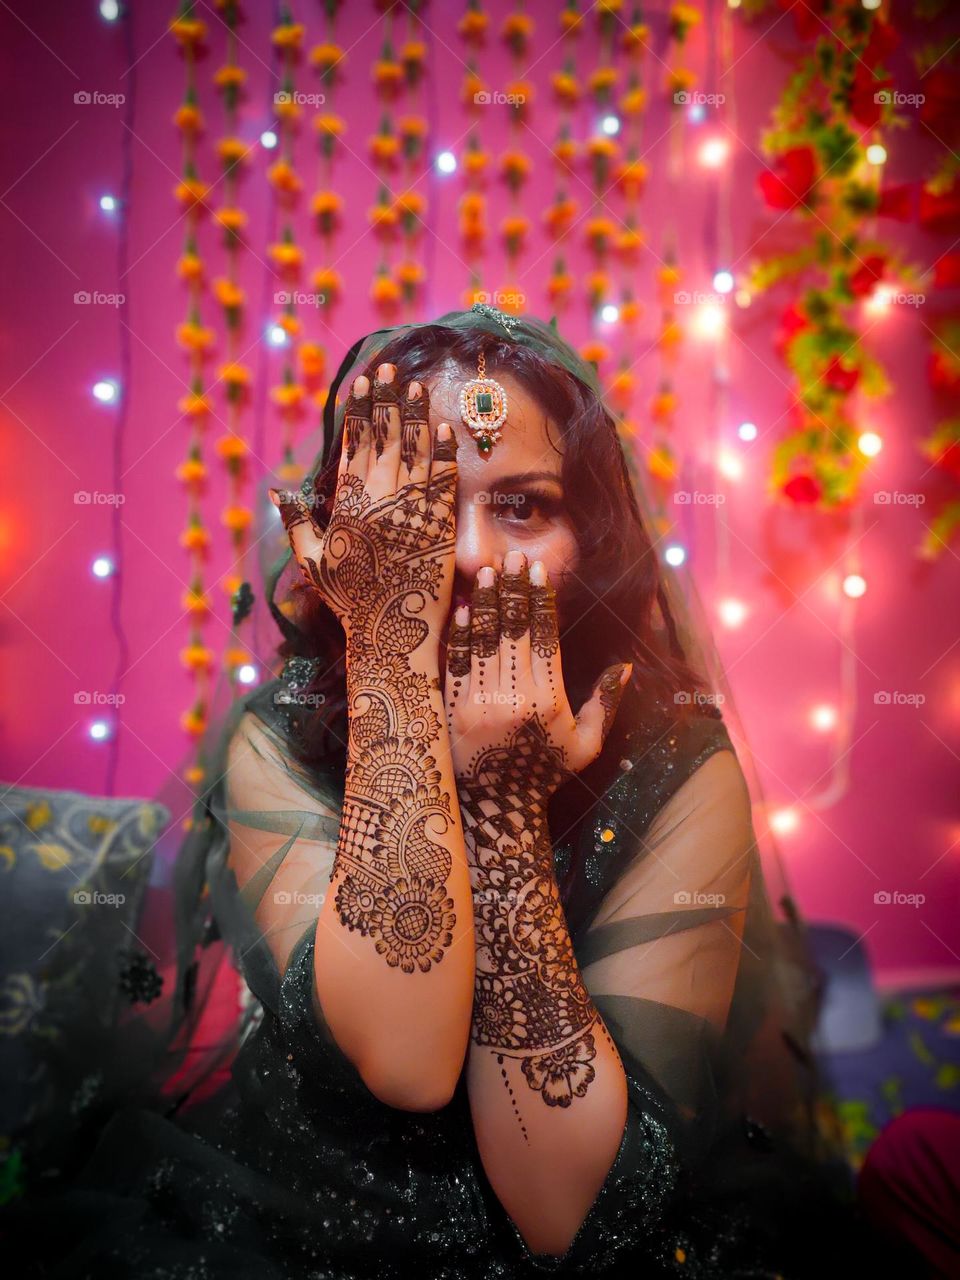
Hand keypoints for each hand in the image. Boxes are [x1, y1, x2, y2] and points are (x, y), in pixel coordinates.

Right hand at [270, 362, 457, 660]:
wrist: (391, 633)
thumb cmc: (349, 600)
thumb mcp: (313, 561)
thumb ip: (298, 522)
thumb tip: (280, 489)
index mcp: (348, 504)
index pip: (354, 445)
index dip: (359, 412)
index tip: (362, 383)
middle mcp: (379, 500)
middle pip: (385, 438)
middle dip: (387, 400)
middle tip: (391, 369)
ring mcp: (412, 510)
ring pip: (416, 451)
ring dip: (417, 415)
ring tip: (418, 386)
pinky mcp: (441, 524)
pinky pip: (445, 479)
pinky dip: (446, 452)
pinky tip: (446, 428)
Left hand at [443, 550, 631, 805]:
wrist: (497, 806)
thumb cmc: (546, 773)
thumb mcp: (586, 744)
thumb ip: (605, 703)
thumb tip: (625, 666)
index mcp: (548, 701)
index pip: (544, 638)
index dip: (540, 601)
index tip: (537, 572)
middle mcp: (514, 698)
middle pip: (513, 632)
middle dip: (512, 591)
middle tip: (510, 558)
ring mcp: (481, 703)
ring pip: (484, 642)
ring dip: (484, 603)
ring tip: (485, 572)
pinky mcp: (455, 710)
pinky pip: (458, 664)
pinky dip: (460, 634)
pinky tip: (462, 609)